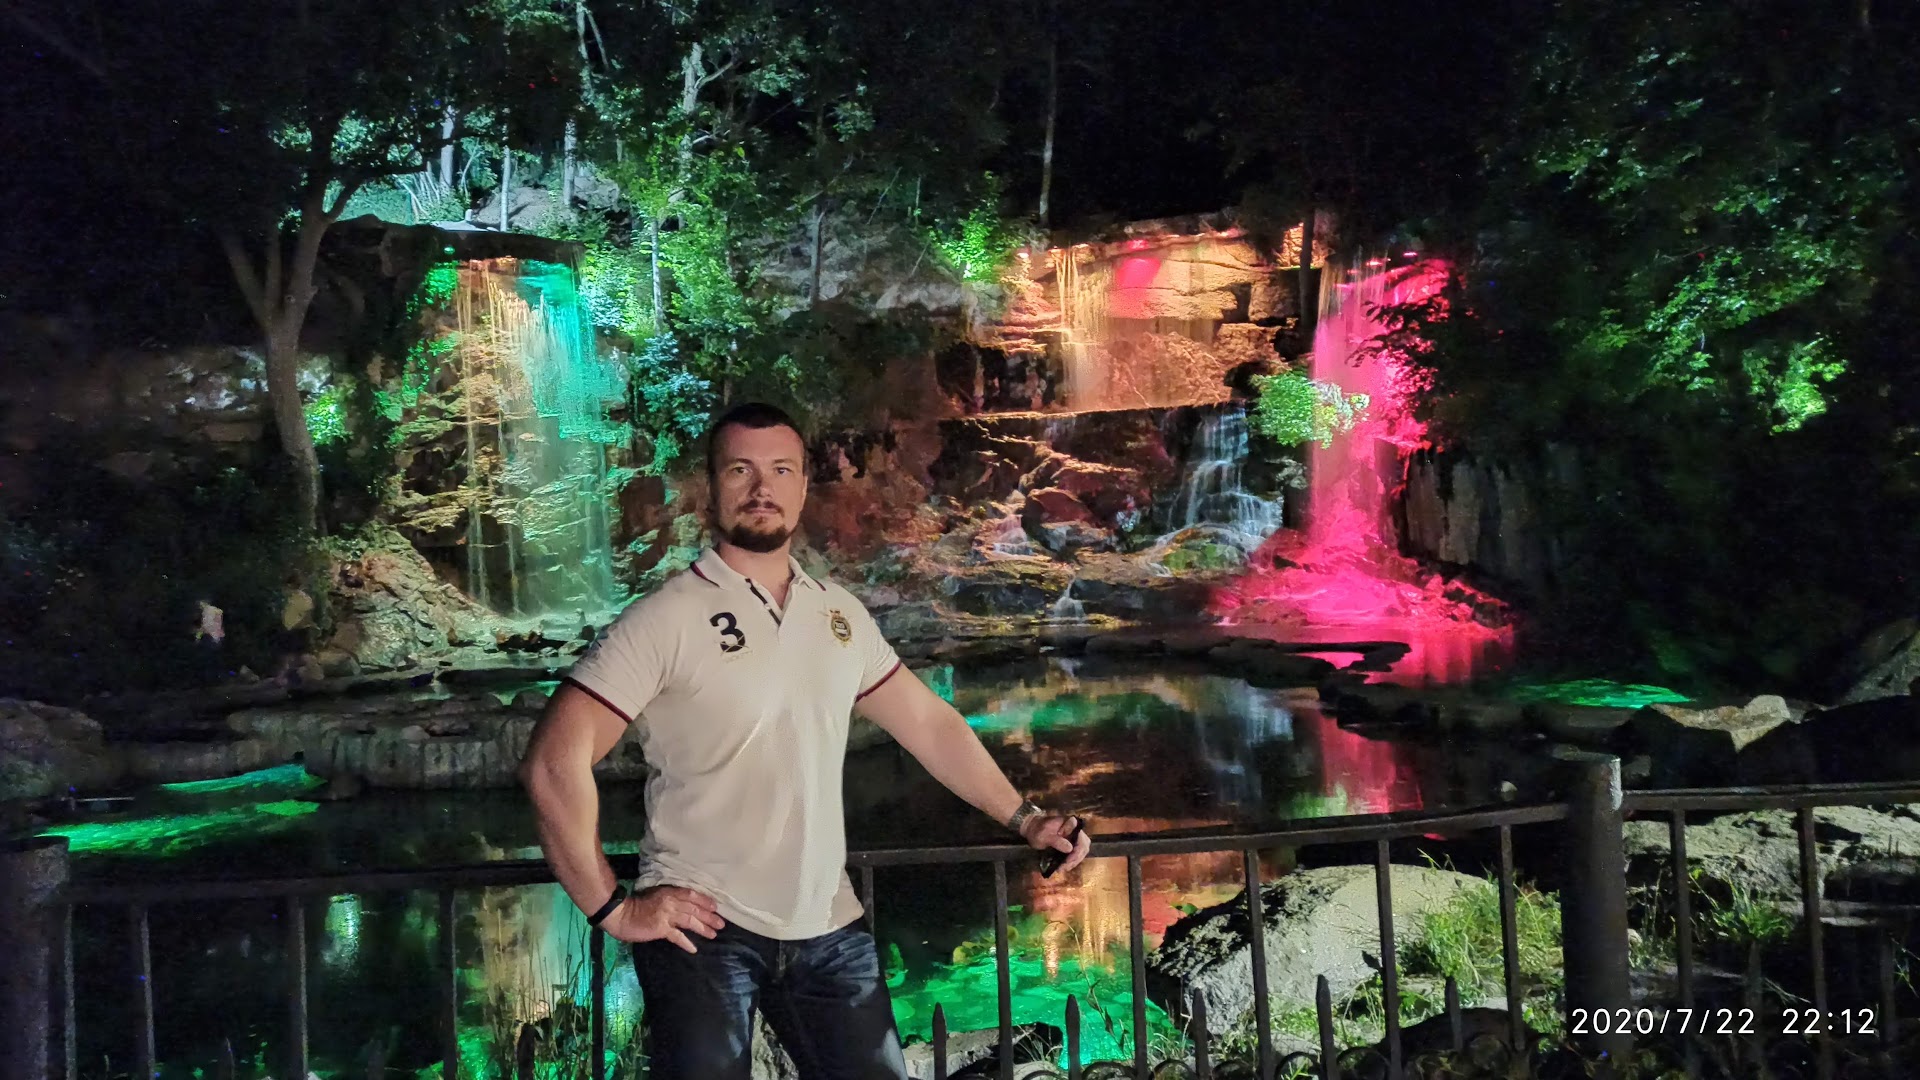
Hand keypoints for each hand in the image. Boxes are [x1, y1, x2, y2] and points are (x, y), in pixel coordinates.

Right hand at [600, 885, 726, 951]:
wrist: (620, 914)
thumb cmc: (636, 905)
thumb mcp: (656, 895)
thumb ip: (670, 899)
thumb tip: (684, 905)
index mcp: (669, 893)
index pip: (692, 895)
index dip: (705, 901)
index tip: (716, 907)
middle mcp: (671, 902)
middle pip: (694, 909)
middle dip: (709, 916)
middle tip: (721, 924)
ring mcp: (666, 915)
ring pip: (690, 921)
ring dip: (703, 928)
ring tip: (714, 935)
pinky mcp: (661, 928)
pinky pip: (677, 936)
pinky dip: (686, 943)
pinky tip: (694, 949)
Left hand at [1022, 812, 1090, 875]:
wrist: (1033, 830)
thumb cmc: (1038, 830)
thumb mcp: (1044, 836)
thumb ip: (1057, 841)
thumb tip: (1070, 848)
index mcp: (1071, 823)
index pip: (1081, 837)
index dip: (1077, 850)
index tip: (1067, 860)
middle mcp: (1076, 830)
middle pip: (1083, 846)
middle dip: (1075, 859)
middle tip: (1064, 867)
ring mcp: (1075, 838)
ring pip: (1081, 852)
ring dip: (1073, 862)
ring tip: (1062, 869)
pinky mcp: (1072, 844)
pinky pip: (1076, 854)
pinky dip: (1071, 862)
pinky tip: (1063, 867)